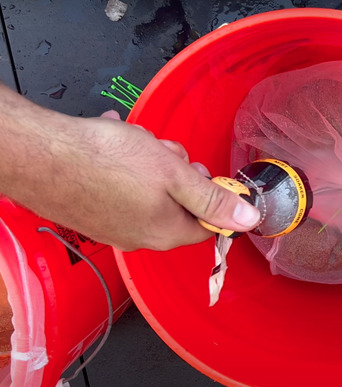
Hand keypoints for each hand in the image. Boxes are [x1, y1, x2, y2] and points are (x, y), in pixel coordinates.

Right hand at [0, 84, 260, 250]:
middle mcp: (139, 238)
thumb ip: (213, 200)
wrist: (39, 155)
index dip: (212, 196)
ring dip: (149, 164)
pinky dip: (121, 164)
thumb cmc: (106, 161)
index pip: (208, 225)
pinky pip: (120, 187)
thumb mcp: (174, 175)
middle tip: (163, 152)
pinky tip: (112, 141)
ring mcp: (112, 227)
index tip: (203, 173)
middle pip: (178, 205)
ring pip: (149, 192)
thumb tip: (250, 220)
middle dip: (177, 174)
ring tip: (133, 142)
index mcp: (166, 233)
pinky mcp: (90, 213)